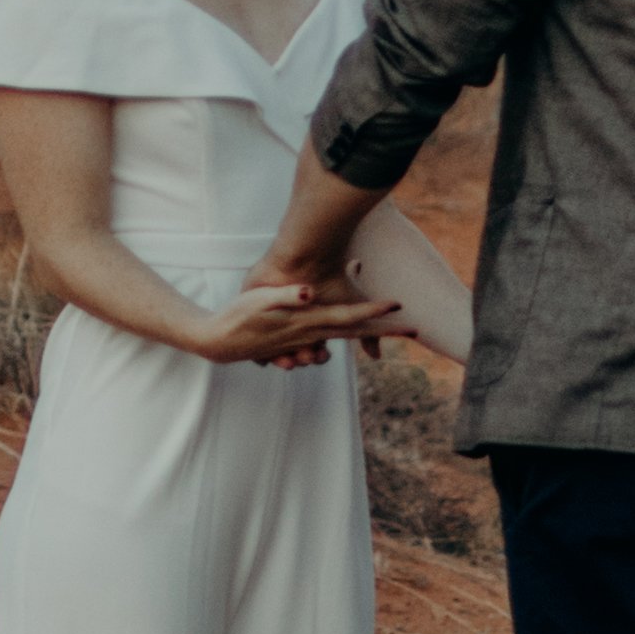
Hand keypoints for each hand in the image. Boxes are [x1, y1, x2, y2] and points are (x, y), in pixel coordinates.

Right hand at [187, 283, 400, 369]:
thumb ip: (287, 295)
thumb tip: (309, 291)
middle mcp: (312, 334)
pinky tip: (350, 322)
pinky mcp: (298, 342)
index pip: (349, 317)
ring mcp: (306, 341)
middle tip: (415, 329)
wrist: (219, 341)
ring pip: (343, 339)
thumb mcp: (260, 300)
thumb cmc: (238, 317)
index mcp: (308, 322)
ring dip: (367, 334)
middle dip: (385, 331)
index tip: (398, 305)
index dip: (374, 311)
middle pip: (355, 332)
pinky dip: (343, 334)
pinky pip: (327, 341)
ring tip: (390, 324)